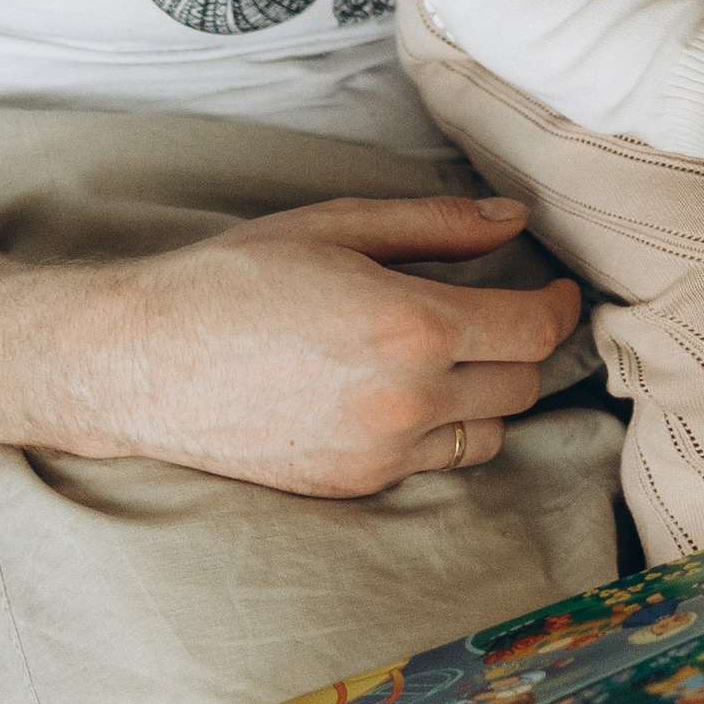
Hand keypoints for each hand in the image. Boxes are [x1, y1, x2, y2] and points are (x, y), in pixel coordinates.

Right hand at [78, 194, 581, 495]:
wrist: (142, 361)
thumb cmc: (233, 278)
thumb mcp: (336, 225)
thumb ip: (437, 225)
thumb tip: (512, 217)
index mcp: (411, 326)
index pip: (535, 331)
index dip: (561, 305)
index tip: (558, 288)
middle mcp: (407, 401)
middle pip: (522, 385)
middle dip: (524, 346)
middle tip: (504, 313)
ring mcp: (379, 454)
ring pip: (487, 435)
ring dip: (488, 395)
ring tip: (456, 356)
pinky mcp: (352, 486)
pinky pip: (433, 464)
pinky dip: (439, 430)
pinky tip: (404, 393)